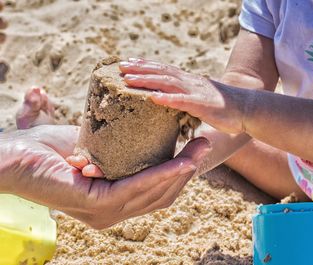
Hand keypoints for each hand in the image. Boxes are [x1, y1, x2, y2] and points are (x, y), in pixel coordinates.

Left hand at [0, 125, 209, 228]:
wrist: (13, 154)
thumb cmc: (50, 149)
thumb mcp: (98, 148)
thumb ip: (122, 149)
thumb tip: (148, 133)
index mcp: (113, 202)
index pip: (156, 192)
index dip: (180, 173)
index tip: (196, 149)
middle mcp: (112, 213)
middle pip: (162, 195)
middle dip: (187, 170)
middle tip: (205, 145)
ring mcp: (105, 213)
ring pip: (155, 193)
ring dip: (181, 170)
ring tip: (199, 150)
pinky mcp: (97, 204)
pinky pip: (137, 188)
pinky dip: (161, 174)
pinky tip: (180, 161)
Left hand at [119, 58, 248, 133]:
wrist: (247, 108)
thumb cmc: (225, 107)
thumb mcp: (202, 100)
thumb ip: (187, 99)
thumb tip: (174, 103)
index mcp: (189, 82)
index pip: (164, 70)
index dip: (146, 66)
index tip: (129, 64)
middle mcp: (190, 83)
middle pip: (161, 72)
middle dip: (140, 69)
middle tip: (120, 67)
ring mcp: (196, 92)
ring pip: (167, 83)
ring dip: (147, 80)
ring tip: (128, 80)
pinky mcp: (202, 105)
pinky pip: (182, 101)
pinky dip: (167, 98)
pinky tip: (152, 98)